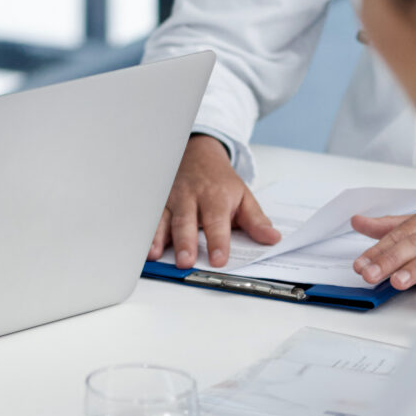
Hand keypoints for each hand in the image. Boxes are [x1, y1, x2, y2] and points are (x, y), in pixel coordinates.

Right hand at [151, 134, 279, 268]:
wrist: (198, 155)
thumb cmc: (220, 181)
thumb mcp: (243, 196)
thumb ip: (256, 220)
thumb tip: (272, 238)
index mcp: (216, 197)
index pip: (217, 221)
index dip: (218, 241)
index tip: (218, 259)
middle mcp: (192, 197)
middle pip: (187, 220)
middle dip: (186, 241)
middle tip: (186, 261)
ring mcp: (172, 199)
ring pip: (164, 218)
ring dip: (159, 237)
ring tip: (157, 255)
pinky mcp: (158, 201)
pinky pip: (150, 217)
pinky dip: (145, 231)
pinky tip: (143, 246)